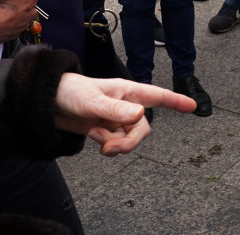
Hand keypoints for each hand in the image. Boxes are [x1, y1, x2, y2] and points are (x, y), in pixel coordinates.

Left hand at [53, 73, 197, 155]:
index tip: (193, 106)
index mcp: (128, 91)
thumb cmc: (70, 92)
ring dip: (116, 145)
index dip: (176, 101)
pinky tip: (93, 137)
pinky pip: (117, 143)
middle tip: (110, 148)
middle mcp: (126, 104)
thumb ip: (116, 109)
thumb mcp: (92, 101)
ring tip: (98, 141)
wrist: (46, 104)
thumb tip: (141, 115)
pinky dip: (107, 145)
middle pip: (143, 128)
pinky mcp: (105, 129)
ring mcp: (116, 118)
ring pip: (130, 138)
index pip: (158, 95)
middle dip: (129, 141)